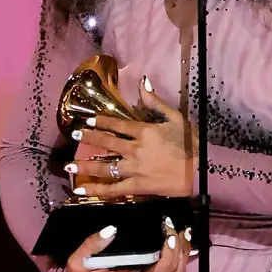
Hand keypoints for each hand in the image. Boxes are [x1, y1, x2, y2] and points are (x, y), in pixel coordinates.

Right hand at [62, 220, 192, 271]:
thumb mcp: (77, 261)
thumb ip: (92, 245)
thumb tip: (112, 229)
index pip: (160, 271)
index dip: (170, 252)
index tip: (169, 231)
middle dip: (180, 250)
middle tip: (177, 227)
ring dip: (182, 254)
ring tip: (181, 232)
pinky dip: (176, 259)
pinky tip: (177, 243)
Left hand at [65, 77, 196, 199]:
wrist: (202, 171)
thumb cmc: (191, 144)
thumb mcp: (176, 118)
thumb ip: (156, 102)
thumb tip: (143, 81)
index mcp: (144, 131)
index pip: (117, 124)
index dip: (101, 121)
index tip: (88, 120)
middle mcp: (135, 148)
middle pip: (106, 142)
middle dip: (89, 138)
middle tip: (75, 136)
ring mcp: (134, 168)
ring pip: (105, 166)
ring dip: (85, 166)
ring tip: (69, 166)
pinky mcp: (138, 186)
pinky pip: (113, 189)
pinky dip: (97, 190)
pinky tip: (81, 190)